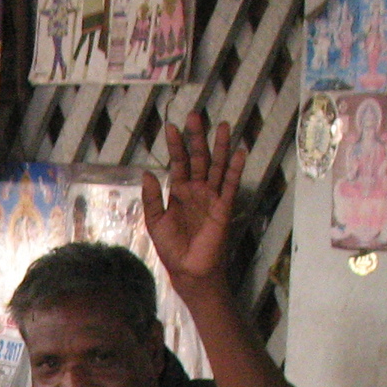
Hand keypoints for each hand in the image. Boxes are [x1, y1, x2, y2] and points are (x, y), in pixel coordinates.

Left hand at [141, 108, 246, 288]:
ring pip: (217, 167)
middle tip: (195, 116)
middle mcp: (197, 190)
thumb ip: (152, 198)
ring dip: (220, 147)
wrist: (188, 270)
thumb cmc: (172, 247)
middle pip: (199, 158)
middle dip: (197, 138)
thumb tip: (147, 173)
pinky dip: (234, 169)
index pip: (179, 163)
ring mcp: (212, 197)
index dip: (176, 146)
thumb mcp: (155, 222)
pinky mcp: (223, 208)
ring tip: (223, 125)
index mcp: (179, 192)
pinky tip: (239, 152)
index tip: (171, 126)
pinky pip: (230, 185)